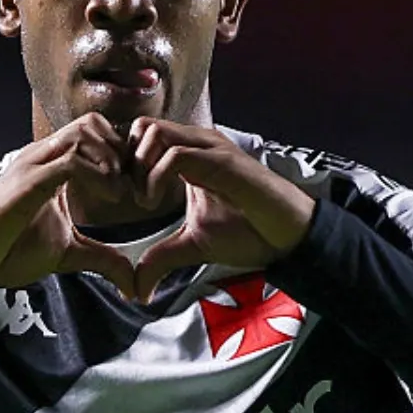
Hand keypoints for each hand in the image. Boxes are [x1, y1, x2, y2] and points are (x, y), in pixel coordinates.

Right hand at [0, 113, 138, 302]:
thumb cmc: (9, 251)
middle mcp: (42, 156)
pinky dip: (99, 175)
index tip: (134, 187)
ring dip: (111, 159)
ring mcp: (33, 165)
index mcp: (50, 165)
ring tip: (119, 192)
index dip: (120, 154)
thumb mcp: (68, 253)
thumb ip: (101, 258)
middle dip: (120, 150)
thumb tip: (131, 281)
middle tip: (130, 185)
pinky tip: (109, 199)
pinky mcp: (28, 182)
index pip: (93, 132)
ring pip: (83, 132)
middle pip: (91, 122)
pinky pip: (71, 161)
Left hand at [128, 119, 316, 297]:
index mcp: (189, 155)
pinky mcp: (222, 161)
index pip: (141, 136)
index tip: (124, 197)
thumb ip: (161, 258)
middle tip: (130, 196)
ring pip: (154, 131)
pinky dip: (155, 177)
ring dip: (139, 166)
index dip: (124, 163)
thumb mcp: (193, 246)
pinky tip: (155, 202)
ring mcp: (210, 149)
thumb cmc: (249, 233)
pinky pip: (176, 154)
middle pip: (141, 125)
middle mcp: (197, 144)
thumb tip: (137, 288)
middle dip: (126, 160)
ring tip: (145, 200)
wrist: (289, 237)